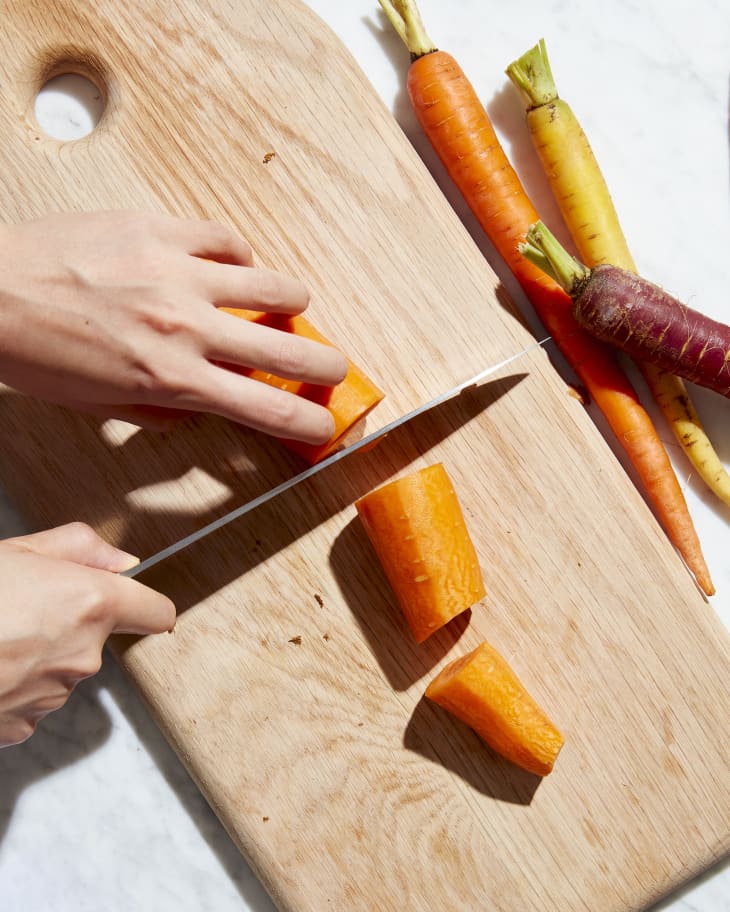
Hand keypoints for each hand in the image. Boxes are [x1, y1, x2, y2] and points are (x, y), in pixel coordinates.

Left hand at [0, 211, 347, 440]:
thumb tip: (200, 405)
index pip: (264, 409)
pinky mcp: (161, 230)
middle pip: (288, 351)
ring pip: (272, 287)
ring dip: (292, 303)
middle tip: (334, 369)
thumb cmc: (35, 351)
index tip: (324, 423)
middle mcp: (187, 327)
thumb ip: (163, 410)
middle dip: (325, 367)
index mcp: (173, 378)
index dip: (306, 421)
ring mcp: (179, 273)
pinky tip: (234, 266)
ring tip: (292, 306)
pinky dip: (239, 256)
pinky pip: (225, 239)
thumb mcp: (102, 405)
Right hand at [0, 523, 175, 747]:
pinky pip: (33, 699)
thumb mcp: (19, 550)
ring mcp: (54, 695)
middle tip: (24, 604)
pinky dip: (15, 684)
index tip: (135, 600)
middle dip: (70, 621)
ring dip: (40, 653)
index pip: (157, 612)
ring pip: (63, 669)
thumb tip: (123, 561)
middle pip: (98, 637)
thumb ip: (82, 549)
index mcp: (91, 605)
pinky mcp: (23, 726)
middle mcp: (83, 655)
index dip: (146, 603)